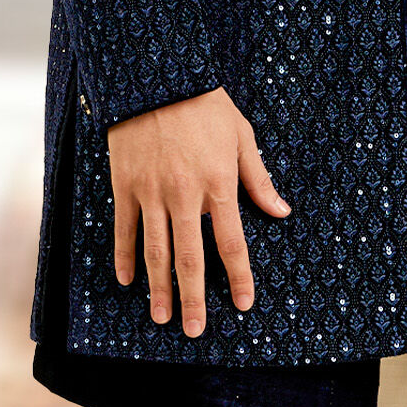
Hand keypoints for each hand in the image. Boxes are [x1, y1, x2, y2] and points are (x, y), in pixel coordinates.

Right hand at [106, 87, 289, 336]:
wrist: (158, 76)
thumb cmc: (206, 105)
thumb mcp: (241, 137)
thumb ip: (258, 179)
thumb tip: (282, 213)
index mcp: (219, 184)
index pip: (232, 242)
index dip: (239, 276)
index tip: (243, 304)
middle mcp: (185, 195)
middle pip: (191, 258)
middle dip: (193, 299)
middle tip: (194, 331)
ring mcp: (152, 192)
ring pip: (156, 251)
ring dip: (159, 288)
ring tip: (161, 318)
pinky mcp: (126, 186)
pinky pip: (125, 229)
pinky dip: (125, 257)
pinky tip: (127, 281)